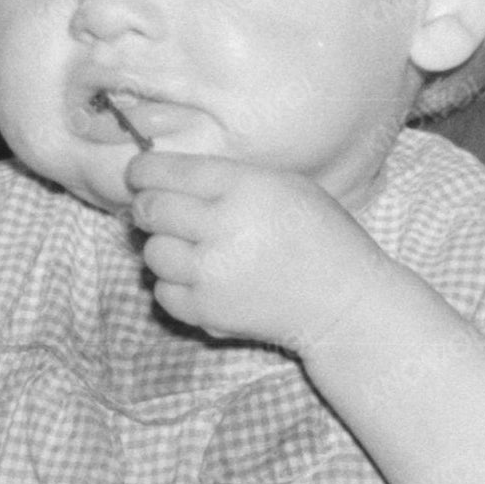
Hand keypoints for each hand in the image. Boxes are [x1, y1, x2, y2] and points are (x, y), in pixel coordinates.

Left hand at [121, 150, 384, 355]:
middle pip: (151, 210)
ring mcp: (212, 273)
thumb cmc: (318, 236)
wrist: (345, 304)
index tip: (139, 175)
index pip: (167, 172)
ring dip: (165, 248)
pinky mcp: (208, 311)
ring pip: (152, 252)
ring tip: (194, 249)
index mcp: (245, 188)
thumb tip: (163, 174)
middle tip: (162, 212)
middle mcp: (224, 228)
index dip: (143, 172)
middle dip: (150, 208)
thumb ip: (227, 176)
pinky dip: (176, 286)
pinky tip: (202, 279)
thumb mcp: (285, 185)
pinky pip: (163, 292)